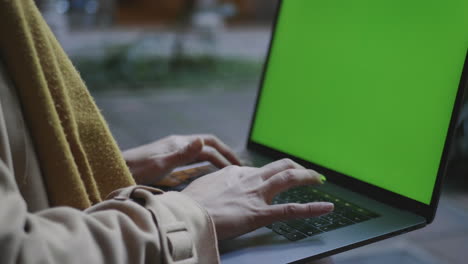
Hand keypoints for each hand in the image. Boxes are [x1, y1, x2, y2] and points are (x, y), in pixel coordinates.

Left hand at [122, 134, 240, 184]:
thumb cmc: (135, 170)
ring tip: (226, 172)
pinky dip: (203, 166)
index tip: (237, 166)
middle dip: (224, 156)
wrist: (114, 170)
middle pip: (207, 147)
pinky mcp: (166, 161)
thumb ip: (182, 154)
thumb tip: (202, 141)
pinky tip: (205, 176)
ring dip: (215, 160)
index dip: (225, 153)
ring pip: (200, 154)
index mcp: (179, 143)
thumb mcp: (160, 164)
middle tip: (237, 170)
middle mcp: (178, 145)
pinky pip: (191, 162)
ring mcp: (172, 152)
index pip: (210, 144)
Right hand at [182, 159, 333, 239]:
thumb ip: (214, 184)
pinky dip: (312, 208)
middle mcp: (248, 179)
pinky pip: (291, 210)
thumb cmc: (190, 204)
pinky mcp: (260, 213)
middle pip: (279, 166)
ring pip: (288, 178)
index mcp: (234, 173)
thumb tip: (214, 187)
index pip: (258, 170)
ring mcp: (256, 195)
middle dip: (295, 167)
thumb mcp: (201, 186)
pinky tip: (326, 208)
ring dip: (307, 176)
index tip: (274, 179)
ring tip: (320, 178)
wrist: (187, 215)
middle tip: (306, 172)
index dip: (269, 175)